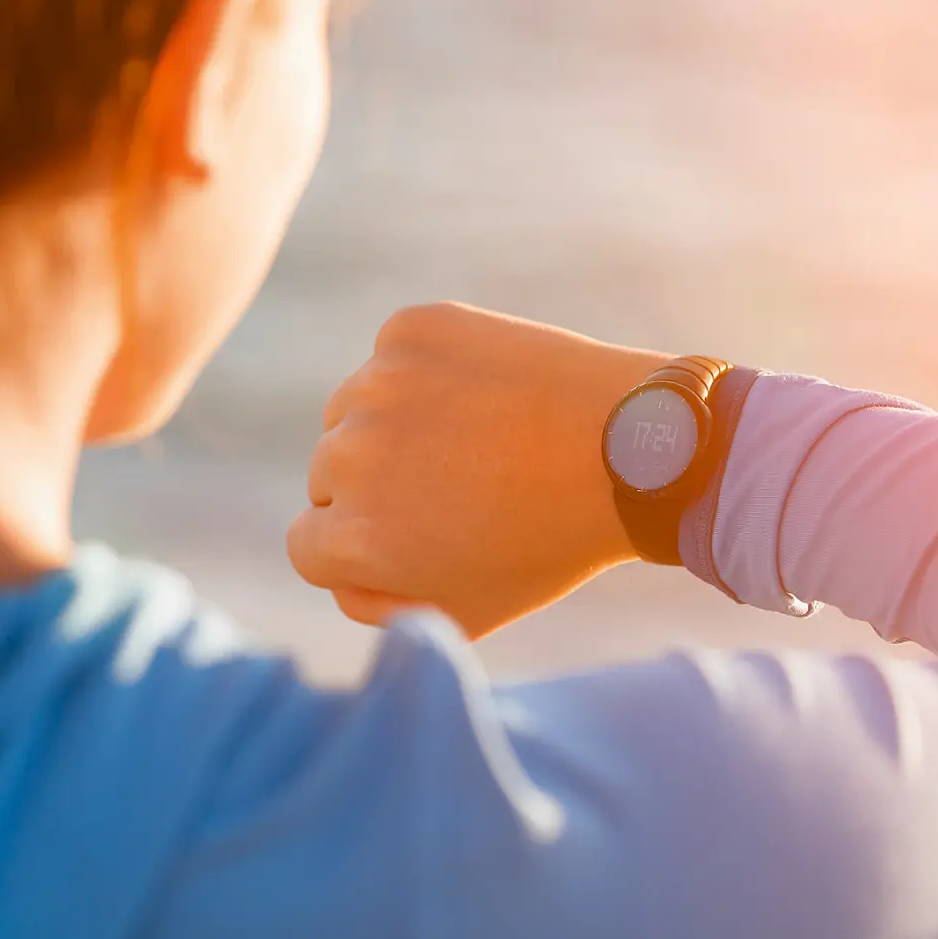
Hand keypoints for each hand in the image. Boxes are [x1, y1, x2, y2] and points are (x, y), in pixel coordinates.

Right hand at [287, 302, 674, 636]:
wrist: (631, 448)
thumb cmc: (550, 540)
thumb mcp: (463, 609)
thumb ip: (375, 602)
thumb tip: (332, 565)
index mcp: (354, 538)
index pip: (306, 544)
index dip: (365, 545)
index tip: (419, 534)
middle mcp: (348, 456)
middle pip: (327, 476)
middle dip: (378, 486)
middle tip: (461, 488)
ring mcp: (377, 384)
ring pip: (352, 412)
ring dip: (393, 426)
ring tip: (477, 441)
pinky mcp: (410, 329)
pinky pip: (391, 357)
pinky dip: (426, 373)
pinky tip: (486, 395)